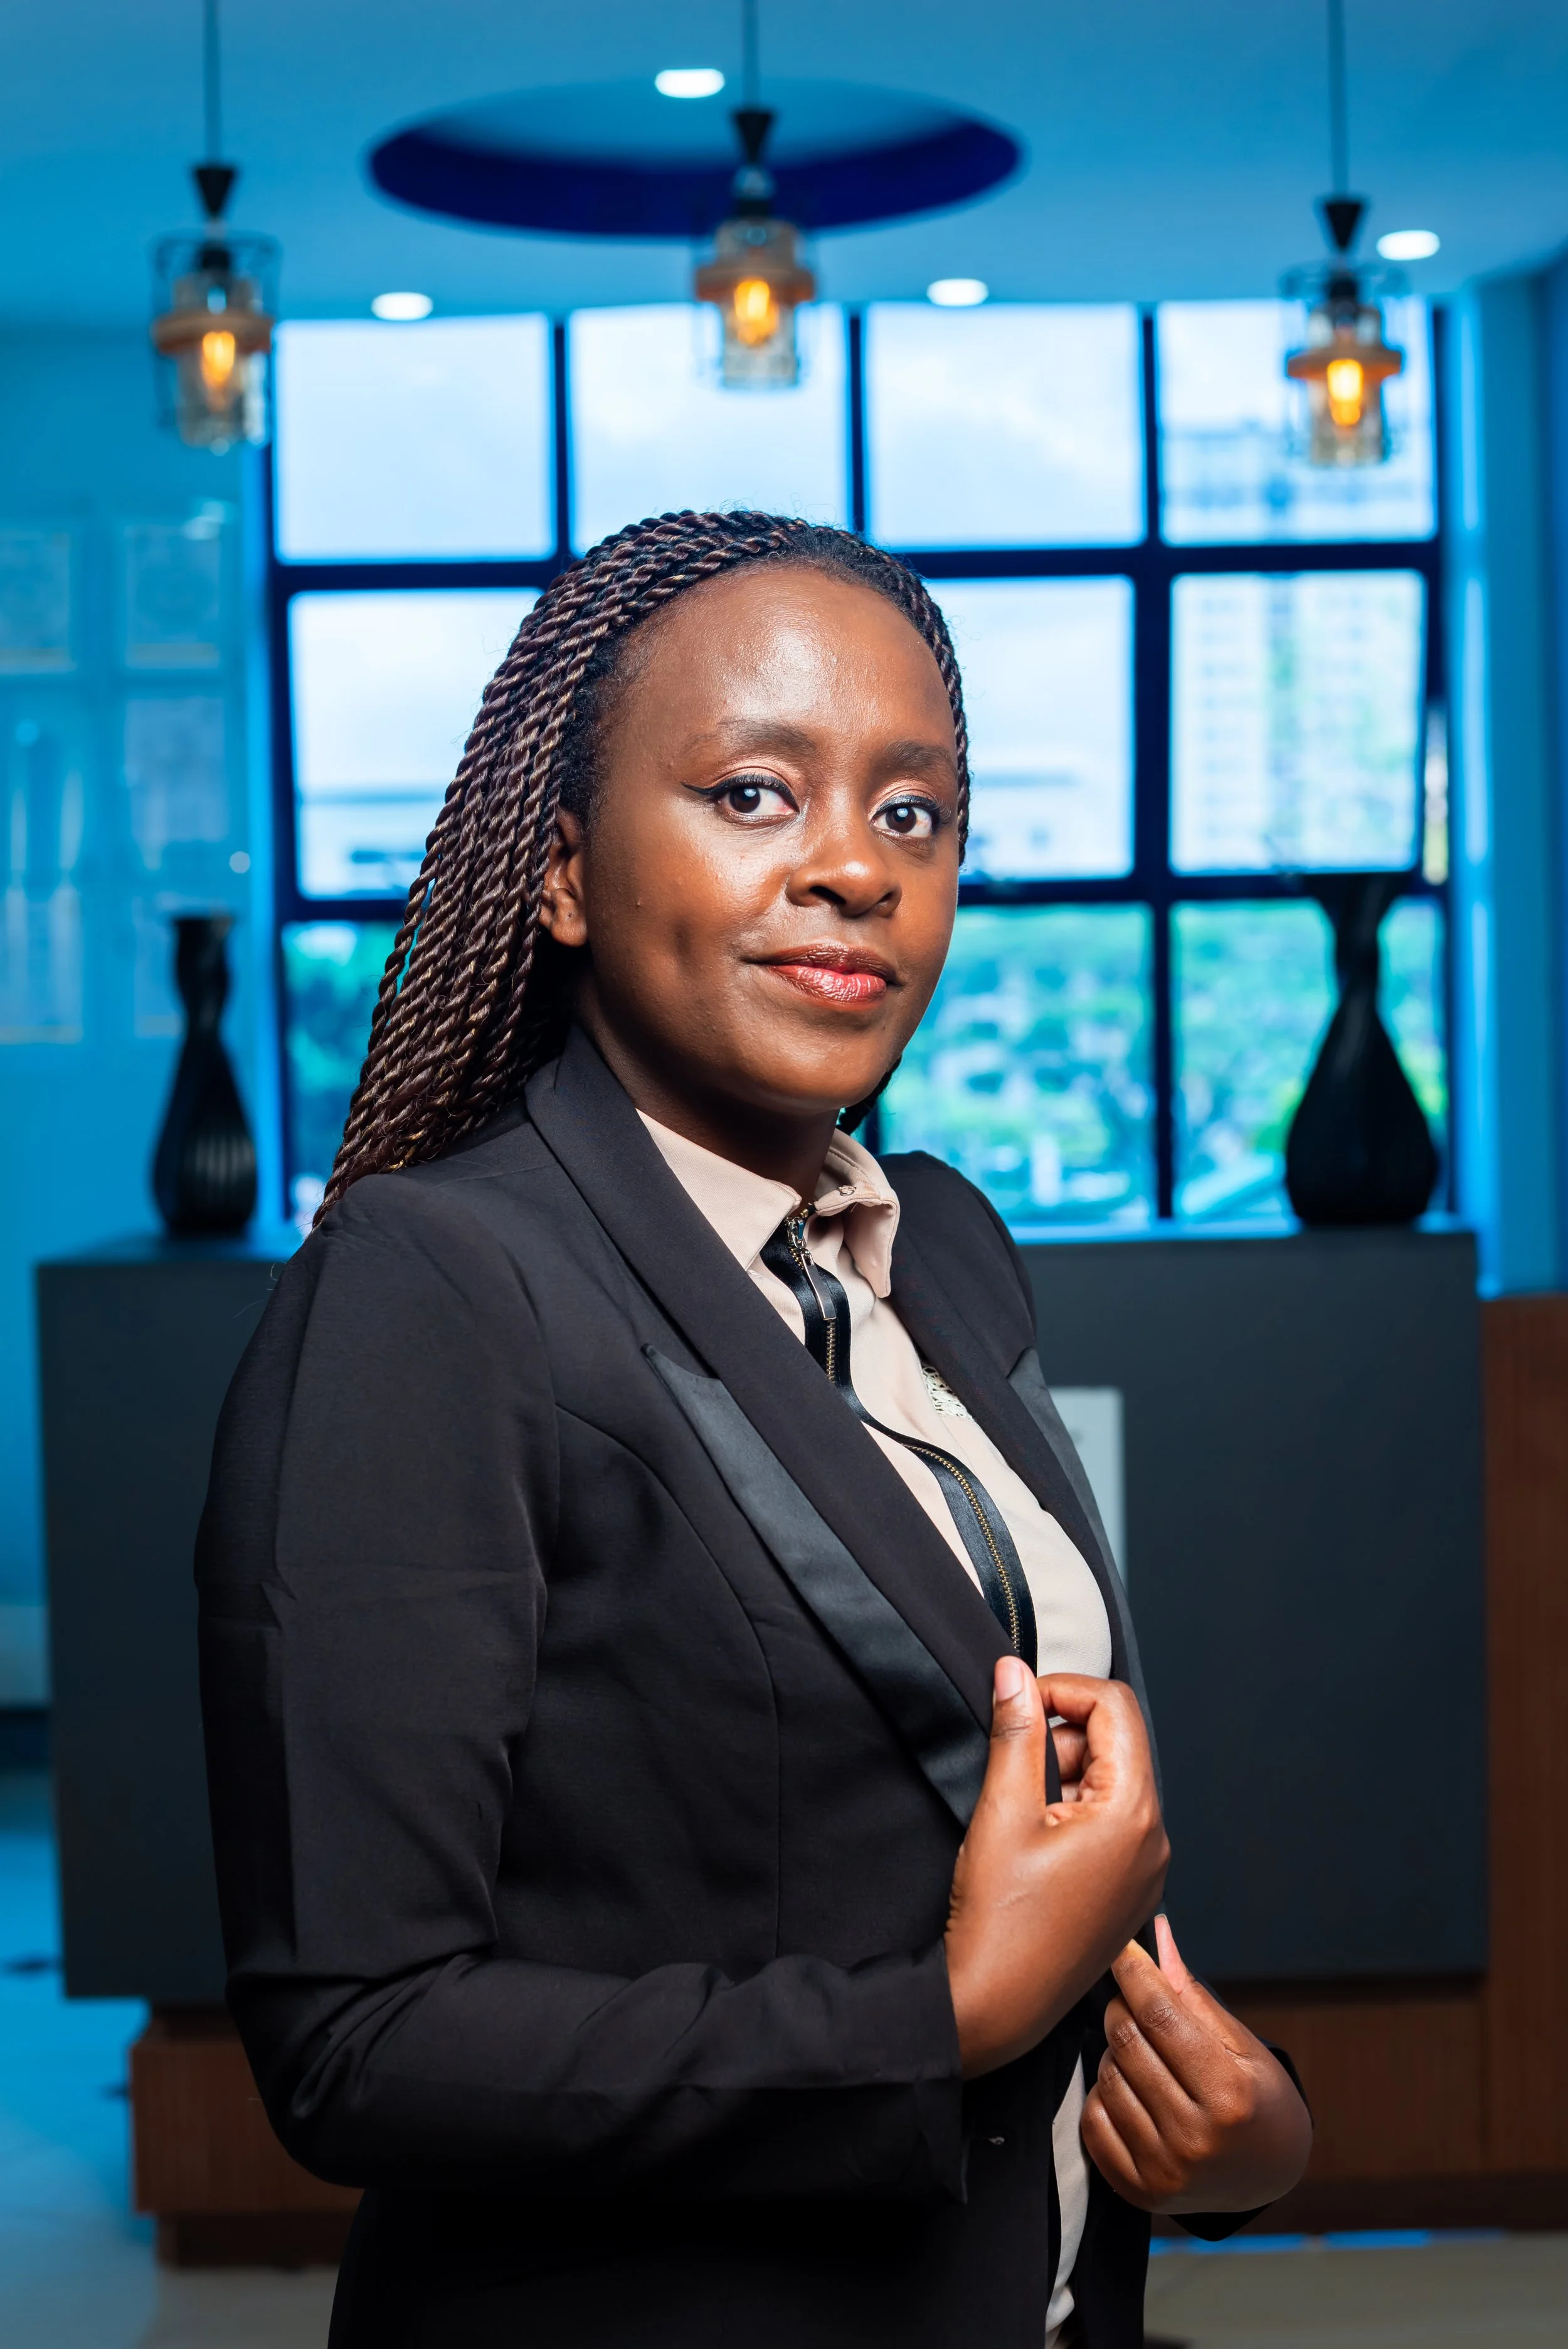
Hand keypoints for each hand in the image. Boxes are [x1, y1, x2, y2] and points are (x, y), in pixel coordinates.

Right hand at [945, 1660, 1167, 2079]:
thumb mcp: (1002, 1810)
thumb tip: (1015, 1674)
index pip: (1114, 1707)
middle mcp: (1154, 1840)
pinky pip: (1112, 1822)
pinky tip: (1036, 1842)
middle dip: (1062, 1737)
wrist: (997, 2005)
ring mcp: (1146, 1870)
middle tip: (1015, 1772)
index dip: (1062, 1689)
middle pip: (1117, 1742)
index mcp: (1133, 1815)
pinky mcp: (1129, 1891)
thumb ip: (1015, 1731)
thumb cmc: (999, 1920)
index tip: (1019, 1702)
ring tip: (1022, 1816)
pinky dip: (1073, 1811)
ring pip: (1112, 1781)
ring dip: (1064, 1775)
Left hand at [1081, 1916, 1312, 2212]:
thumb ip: (1194, 1996)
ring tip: (1143, 2054)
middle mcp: (1195, 2137)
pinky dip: (1104, 2095)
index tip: (1121, 1948)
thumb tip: (1158, 1937)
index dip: (1134, 1973)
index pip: (1161, 2016)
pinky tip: (1130, 2090)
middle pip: (1127, 2043)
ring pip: (1107, 2077)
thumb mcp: (1244, 2047)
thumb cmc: (1259, 2100)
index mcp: (1229, 2095)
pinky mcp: (1140, 2190)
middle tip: (1134, 2002)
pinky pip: (1093, 2122)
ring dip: (1115, 2053)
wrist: (1270, 2177)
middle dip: (1123, 2008)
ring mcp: (1165, 2169)